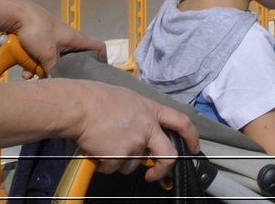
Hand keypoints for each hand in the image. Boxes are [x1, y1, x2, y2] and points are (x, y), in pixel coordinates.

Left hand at [11, 0, 105, 72]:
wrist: (19, 15)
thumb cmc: (39, 30)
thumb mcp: (47, 54)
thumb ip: (52, 69)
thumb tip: (54, 82)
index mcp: (77, 39)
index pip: (98, 47)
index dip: (101, 58)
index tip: (96, 71)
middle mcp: (68, 41)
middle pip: (74, 59)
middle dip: (65, 71)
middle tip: (61, 80)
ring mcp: (54, 41)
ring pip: (53, 60)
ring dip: (42, 69)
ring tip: (31, 75)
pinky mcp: (41, 42)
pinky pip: (41, 58)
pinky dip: (33, 64)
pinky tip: (24, 71)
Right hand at [70, 80, 197, 181]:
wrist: (81, 106)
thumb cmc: (99, 99)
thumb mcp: (131, 100)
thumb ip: (142, 116)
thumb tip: (144, 131)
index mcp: (153, 111)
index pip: (182, 123)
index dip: (191, 137)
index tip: (193, 149)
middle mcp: (148, 128)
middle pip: (168, 155)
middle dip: (163, 170)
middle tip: (153, 175)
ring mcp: (135, 143)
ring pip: (133, 165)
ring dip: (120, 162)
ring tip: (107, 146)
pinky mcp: (119, 155)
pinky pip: (113, 168)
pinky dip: (104, 165)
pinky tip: (97, 150)